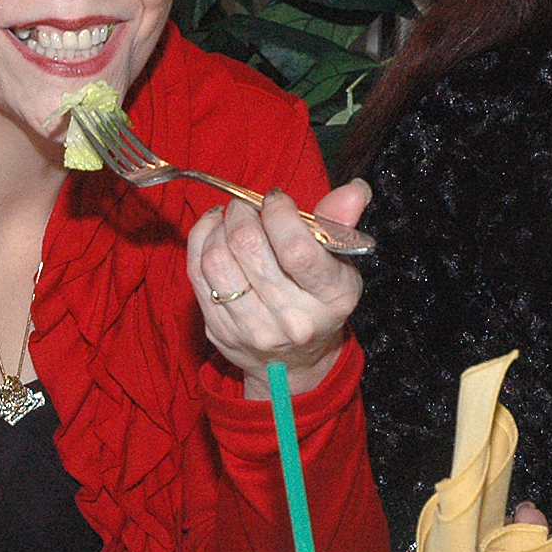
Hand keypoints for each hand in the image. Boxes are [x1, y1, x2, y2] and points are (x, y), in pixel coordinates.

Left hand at [188, 179, 369, 397]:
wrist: (294, 362)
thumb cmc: (318, 301)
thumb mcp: (339, 265)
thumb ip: (340, 222)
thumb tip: (355, 189)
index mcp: (331, 298)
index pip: (296, 249)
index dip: (279, 214)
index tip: (276, 200)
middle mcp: (291, 319)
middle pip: (249, 248)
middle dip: (243, 213)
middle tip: (249, 206)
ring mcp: (251, 328)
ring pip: (217, 259)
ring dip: (219, 226)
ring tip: (232, 220)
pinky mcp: (219, 329)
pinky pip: (196, 273)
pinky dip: (201, 240)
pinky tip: (214, 230)